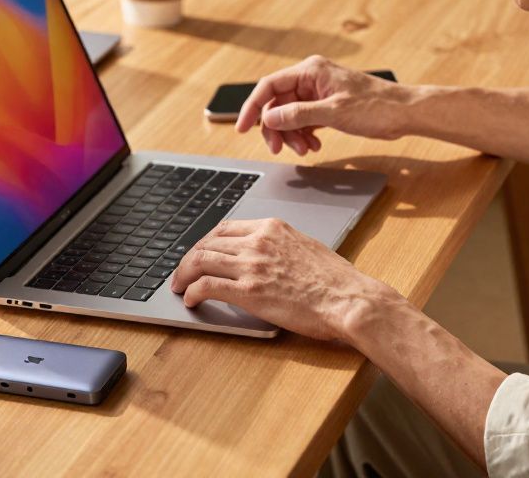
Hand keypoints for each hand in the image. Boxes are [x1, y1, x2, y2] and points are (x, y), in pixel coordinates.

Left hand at [168, 218, 397, 340]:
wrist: (349, 299)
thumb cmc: (337, 281)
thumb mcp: (306, 247)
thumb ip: (281, 246)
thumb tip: (268, 256)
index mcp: (273, 228)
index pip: (226, 228)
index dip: (206, 242)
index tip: (200, 253)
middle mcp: (258, 241)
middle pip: (208, 243)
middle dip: (189, 258)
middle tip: (183, 272)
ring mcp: (252, 265)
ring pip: (201, 261)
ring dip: (184, 274)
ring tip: (179, 287)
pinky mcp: (248, 291)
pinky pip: (207, 286)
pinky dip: (193, 292)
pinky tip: (191, 301)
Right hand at [236, 55, 407, 154]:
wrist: (404, 113)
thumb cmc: (376, 107)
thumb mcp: (333, 113)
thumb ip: (298, 115)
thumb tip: (269, 118)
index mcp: (310, 70)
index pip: (269, 86)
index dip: (252, 107)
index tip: (242, 127)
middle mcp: (311, 78)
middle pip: (277, 103)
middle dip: (277, 128)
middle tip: (279, 149)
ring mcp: (318, 91)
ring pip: (290, 115)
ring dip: (292, 135)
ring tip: (306, 149)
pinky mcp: (326, 105)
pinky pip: (304, 120)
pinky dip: (304, 134)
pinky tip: (314, 145)